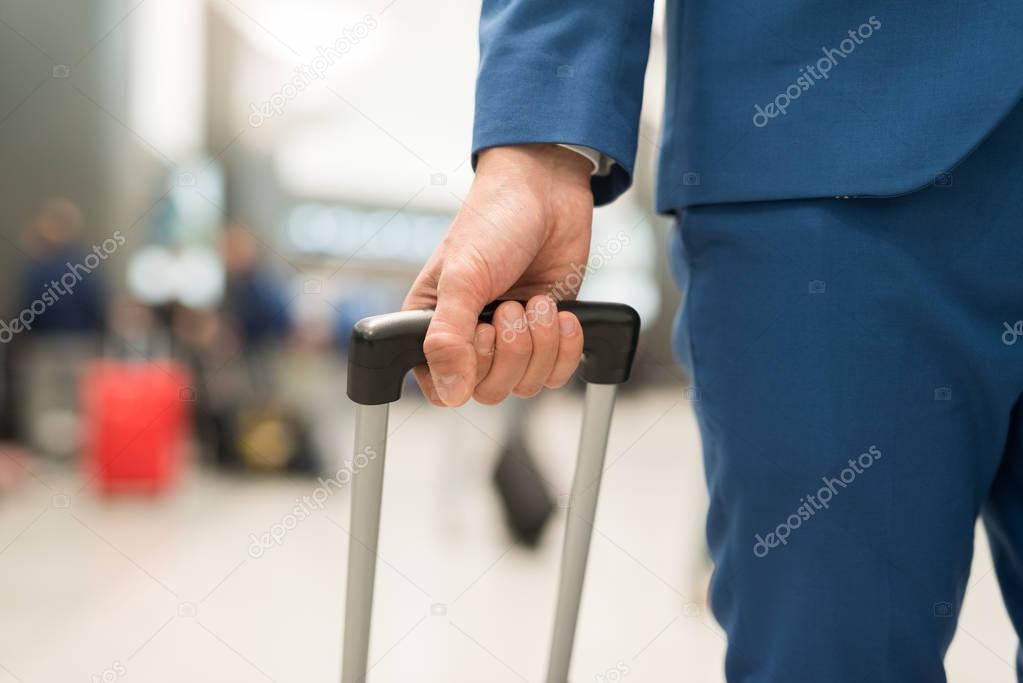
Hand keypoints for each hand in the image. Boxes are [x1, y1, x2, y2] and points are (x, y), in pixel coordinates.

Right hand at [403, 144, 593, 406]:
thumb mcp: (462, 277)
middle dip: (510, 350)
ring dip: (539, 344)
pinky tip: (561, 313)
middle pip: (489, 391)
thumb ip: (449, 337)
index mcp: (433, 327)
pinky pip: (556, 374)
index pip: (441, 388)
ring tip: (537, 302)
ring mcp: (510, 340)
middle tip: (511, 305)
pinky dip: (564, 347)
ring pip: (525, 384)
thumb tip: (450, 393)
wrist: (546, 192)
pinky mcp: (545, 335)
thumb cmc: (493, 222)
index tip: (482, 331)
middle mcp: (469, 339)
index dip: (468, 371)